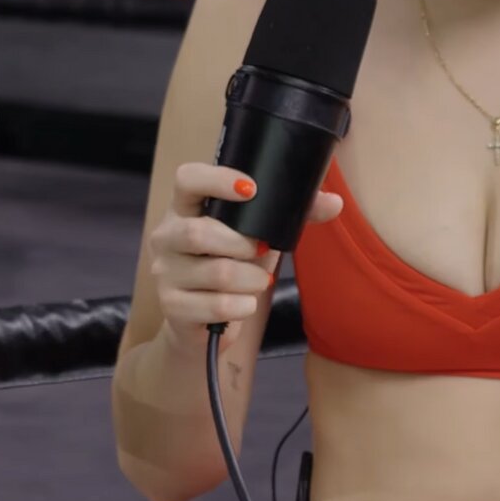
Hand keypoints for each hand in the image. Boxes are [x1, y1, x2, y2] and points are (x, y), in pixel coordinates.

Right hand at [147, 163, 342, 348]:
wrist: (201, 321)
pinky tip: (245, 303)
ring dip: (251, 279)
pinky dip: (243, 306)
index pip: (187, 179)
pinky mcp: (172, 306)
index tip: (251, 189)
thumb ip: (291, 216)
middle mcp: (166, 236)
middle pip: (199, 232)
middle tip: (261, 251)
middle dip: (242, 244)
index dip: (217, 180)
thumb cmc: (229, 265)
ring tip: (259, 281)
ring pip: (217, 273)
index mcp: (184, 208)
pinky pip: (218, 306)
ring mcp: (165, 272)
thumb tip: (334, 203)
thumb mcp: (255, 236)